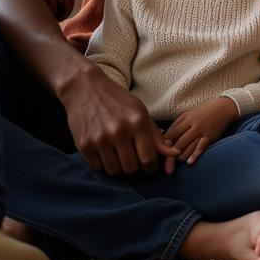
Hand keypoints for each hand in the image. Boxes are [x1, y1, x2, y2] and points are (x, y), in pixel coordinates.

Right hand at [60, 64, 179, 175]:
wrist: (86, 89)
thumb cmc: (118, 100)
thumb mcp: (140, 112)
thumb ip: (156, 135)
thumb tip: (175, 153)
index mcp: (138, 122)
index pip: (148, 158)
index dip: (151, 168)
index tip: (149, 167)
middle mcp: (119, 132)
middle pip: (131, 168)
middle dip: (135, 168)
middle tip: (133, 160)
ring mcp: (100, 139)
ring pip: (114, 171)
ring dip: (118, 168)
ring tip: (118, 156)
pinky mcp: (83, 145)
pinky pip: (97, 168)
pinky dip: (102, 165)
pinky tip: (105, 154)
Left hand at [162, 97, 238, 170]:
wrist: (225, 107)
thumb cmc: (205, 111)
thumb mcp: (189, 113)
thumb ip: (178, 124)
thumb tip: (165, 136)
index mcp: (187, 119)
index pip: (172, 133)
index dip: (165, 144)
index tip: (160, 151)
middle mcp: (194, 126)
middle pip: (179, 143)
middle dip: (171, 155)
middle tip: (166, 164)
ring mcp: (203, 132)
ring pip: (189, 146)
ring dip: (181, 156)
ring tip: (178, 161)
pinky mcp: (211, 136)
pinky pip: (201, 147)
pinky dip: (195, 155)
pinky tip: (189, 162)